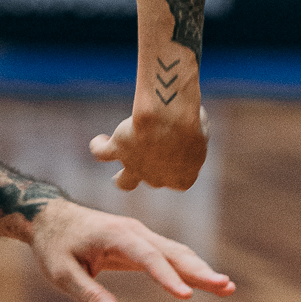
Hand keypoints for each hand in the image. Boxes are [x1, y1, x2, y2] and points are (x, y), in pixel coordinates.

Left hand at [26, 197, 232, 301]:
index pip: (149, 258)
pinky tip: (205, 282)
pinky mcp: (142, 243)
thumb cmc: (55, 246)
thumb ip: (88, 295)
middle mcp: (135, 231)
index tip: (186, 296)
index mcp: (116, 236)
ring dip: (201, 269)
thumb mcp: (62, 273)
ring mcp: (141, 235)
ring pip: (177, 252)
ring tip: (226, 288)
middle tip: (226, 287)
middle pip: (174, 252)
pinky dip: (189, 268)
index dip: (168, 278)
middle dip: (200, 271)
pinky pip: (170, 256)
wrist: (51, 217)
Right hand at [89, 107, 210, 192]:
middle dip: (153, 170)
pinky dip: (98, 147)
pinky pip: (101, 153)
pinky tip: (100, 140)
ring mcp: (135, 167)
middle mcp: (157, 179)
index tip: (181, 150)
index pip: (178, 179)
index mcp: (182, 179)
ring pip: (123, 182)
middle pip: (153, 180)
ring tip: (118, 173)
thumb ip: (192, 137)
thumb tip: (185, 128)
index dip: (179, 166)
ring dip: (120, 179)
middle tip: (153, 159)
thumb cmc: (191, 123)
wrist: (169, 119)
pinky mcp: (118, 150)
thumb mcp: (201, 130)